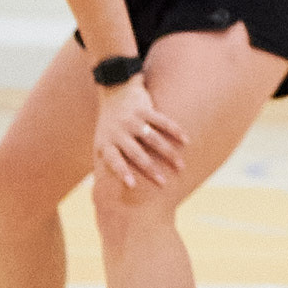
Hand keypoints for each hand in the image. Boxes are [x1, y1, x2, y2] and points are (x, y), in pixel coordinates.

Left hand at [92, 75, 186, 190]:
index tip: (132, 185)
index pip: (114, 161)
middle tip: (163, 182)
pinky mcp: (144, 109)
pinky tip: (186, 140)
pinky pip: (162, 121)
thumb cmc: (108, 127)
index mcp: (106, 143)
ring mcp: (132, 120)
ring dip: (168, 153)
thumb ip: (106, 164)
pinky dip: (175, 131)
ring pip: (153, 138)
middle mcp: (119, 132)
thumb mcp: (101, 143)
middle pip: (136, 153)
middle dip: (150, 169)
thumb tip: (104, 196)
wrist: (114, 91)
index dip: (122, 172)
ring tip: (180, 166)